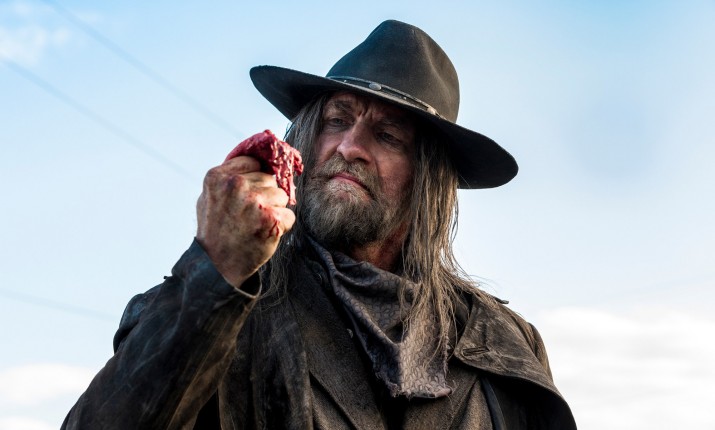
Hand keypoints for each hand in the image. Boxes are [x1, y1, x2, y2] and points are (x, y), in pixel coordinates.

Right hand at [196, 156, 295, 286]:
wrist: (217, 266)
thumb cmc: (215, 230)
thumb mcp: (209, 196)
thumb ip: (228, 176)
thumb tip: (257, 160)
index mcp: (217, 176)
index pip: (253, 162)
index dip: (254, 178)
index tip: (248, 193)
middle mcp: (236, 185)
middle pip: (270, 179)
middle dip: (265, 195)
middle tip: (249, 215)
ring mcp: (255, 201)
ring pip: (282, 196)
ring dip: (274, 210)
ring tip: (256, 225)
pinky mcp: (272, 219)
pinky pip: (289, 215)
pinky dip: (282, 226)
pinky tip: (265, 234)